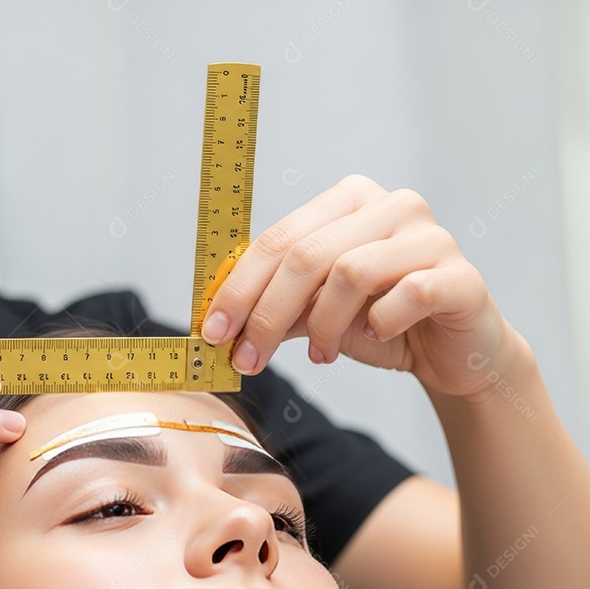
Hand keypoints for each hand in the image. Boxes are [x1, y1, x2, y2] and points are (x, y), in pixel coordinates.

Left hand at [201, 174, 518, 398]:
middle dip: (266, 314)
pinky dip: (380, 323)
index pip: (278, 239)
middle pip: (307, 256)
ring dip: (323, 325)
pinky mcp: (461, 275)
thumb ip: (276, 306)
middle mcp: (391, 205)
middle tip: (248, 358)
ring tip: (320, 354)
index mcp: (348, 200)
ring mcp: (430, 236)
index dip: (239, 287)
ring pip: (350, 272)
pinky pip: (407, 294)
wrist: (452, 354)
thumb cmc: (380, 323)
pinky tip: (374, 338)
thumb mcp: (316, 312)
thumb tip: (220, 322)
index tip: (213, 330)